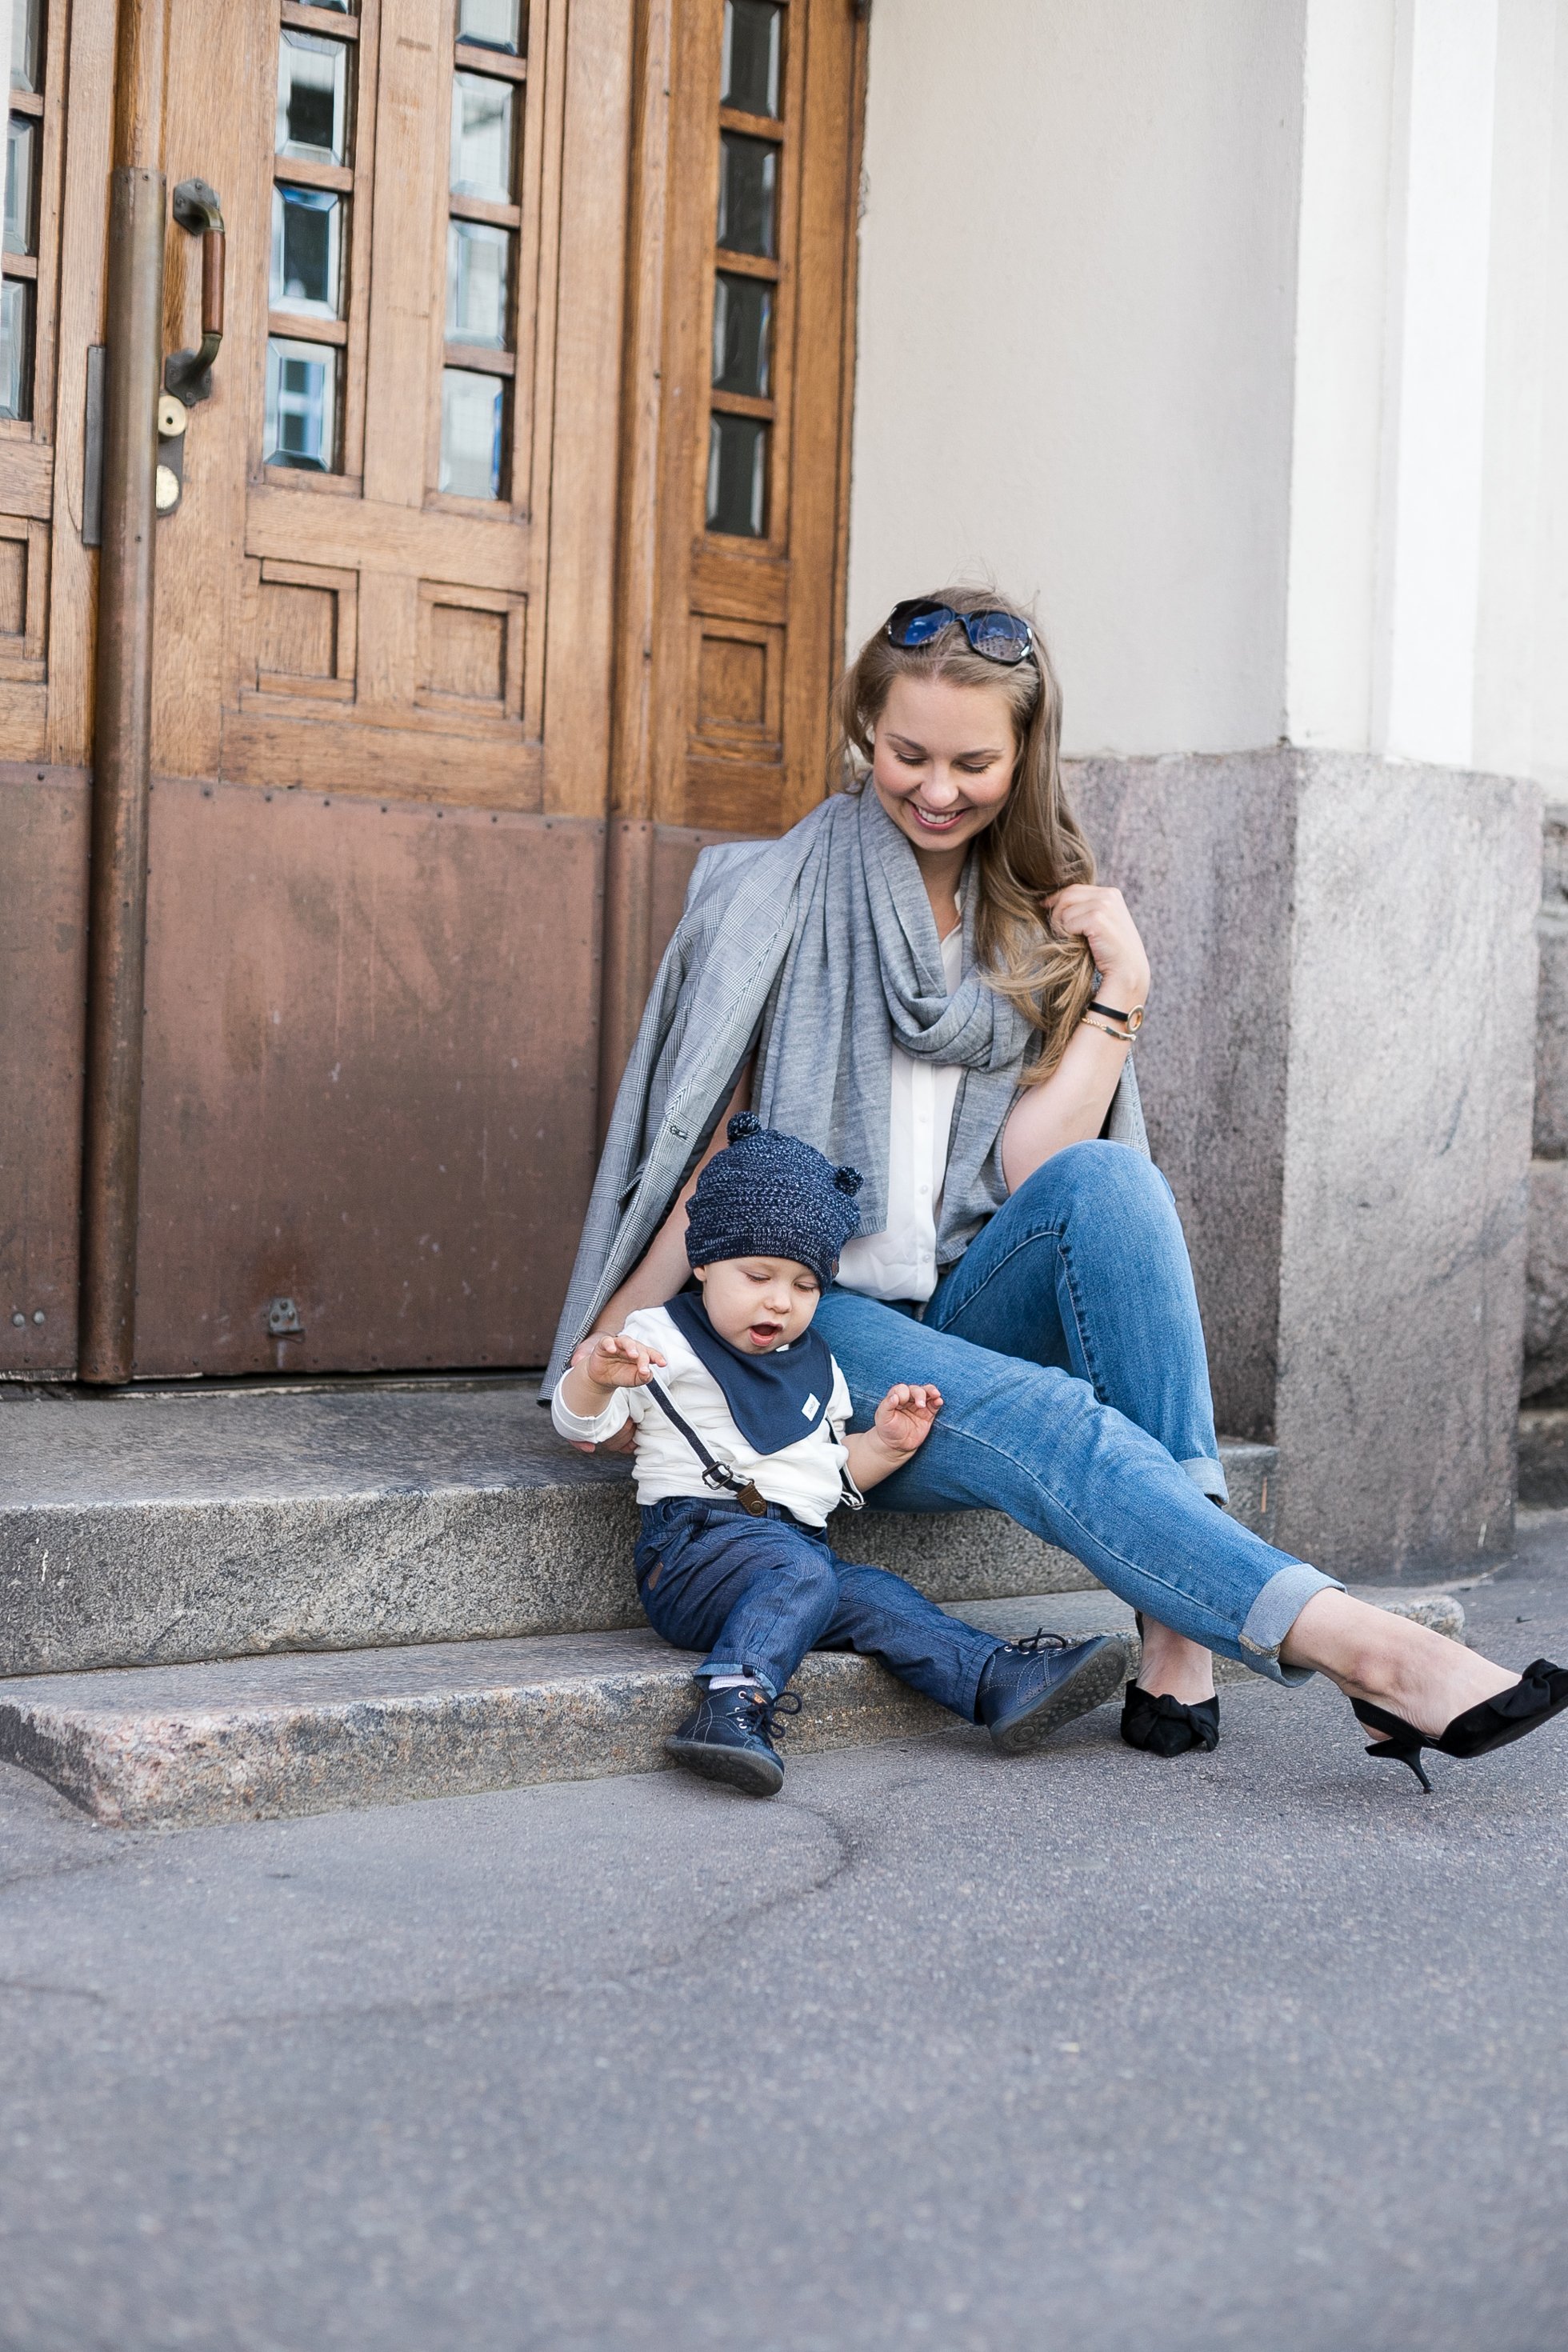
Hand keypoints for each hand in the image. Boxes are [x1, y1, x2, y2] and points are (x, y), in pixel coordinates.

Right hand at [583, 1332, 665, 1391]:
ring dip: (631, 1347)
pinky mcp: (604, 1345)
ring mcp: (618, 1345)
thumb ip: (644, 1377)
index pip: (651, 1353)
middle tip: (643, 1369)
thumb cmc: (621, 1376)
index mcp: (641, 1355)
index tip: (662, 1364)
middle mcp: (631, 1347)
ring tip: (633, 1355)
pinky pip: (607, 1341)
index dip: (657, 1357)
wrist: (603, 1380)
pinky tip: (612, 1350)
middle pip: (640, 1348)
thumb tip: (648, 1374)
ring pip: (626, 1341)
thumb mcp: (635, 1380)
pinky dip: (610, 1344)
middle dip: (643, 1358)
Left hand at [871, 1382, 941, 1456]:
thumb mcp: (883, 1418)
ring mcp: (919, 1405)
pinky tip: (939, 1401)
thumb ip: (887, 1406)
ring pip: (927, 1392)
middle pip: (916, 1389)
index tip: (902, 1402)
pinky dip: (938, 1401)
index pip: (902, 1389)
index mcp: (896, 1397)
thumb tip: (894, 1396)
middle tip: (920, 1405)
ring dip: (931, 1391)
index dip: (903, 1393)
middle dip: (919, 1394)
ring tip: (935, 1395)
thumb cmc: (887, 1429)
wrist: (897, 1445)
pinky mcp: (928, 1414)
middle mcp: (908, 1399)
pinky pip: (934, 1404)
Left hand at [1044, 884, 1148, 1006]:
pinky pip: (1067, 923)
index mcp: (1111, 893)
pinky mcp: (1097, 919)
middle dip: (1057, 913)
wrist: (1128, 971)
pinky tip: (1080, 944)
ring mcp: (1104, 905)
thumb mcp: (1102, 923)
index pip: (1074, 889)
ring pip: (1064, 910)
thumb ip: (1086, 909)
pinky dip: (1068, 935)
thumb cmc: (1111, 951)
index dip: (1057, 899)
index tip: (1045, 907)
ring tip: (1074, 940)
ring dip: (1062, 927)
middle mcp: (1109, 895)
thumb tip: (1054, 901)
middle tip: (1059, 932)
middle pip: (1067, 895)